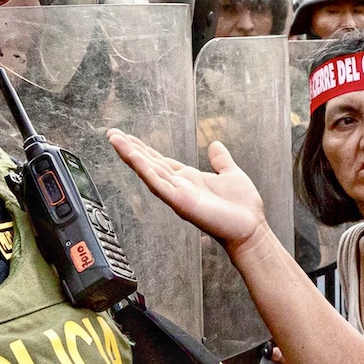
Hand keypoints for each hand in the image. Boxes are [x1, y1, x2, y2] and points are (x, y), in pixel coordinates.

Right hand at [110, 130, 267, 256]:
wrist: (251, 229)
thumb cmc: (243, 207)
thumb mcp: (231, 174)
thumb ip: (221, 160)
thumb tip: (215, 144)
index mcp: (188, 179)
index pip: (160, 160)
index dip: (144, 149)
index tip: (128, 136)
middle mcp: (179, 186)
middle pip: (149, 164)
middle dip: (130, 149)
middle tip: (112, 133)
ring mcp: (177, 194)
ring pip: (149, 171)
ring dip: (131, 155)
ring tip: (115, 139)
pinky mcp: (180, 202)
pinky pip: (158, 184)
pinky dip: (145, 169)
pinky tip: (133, 156)